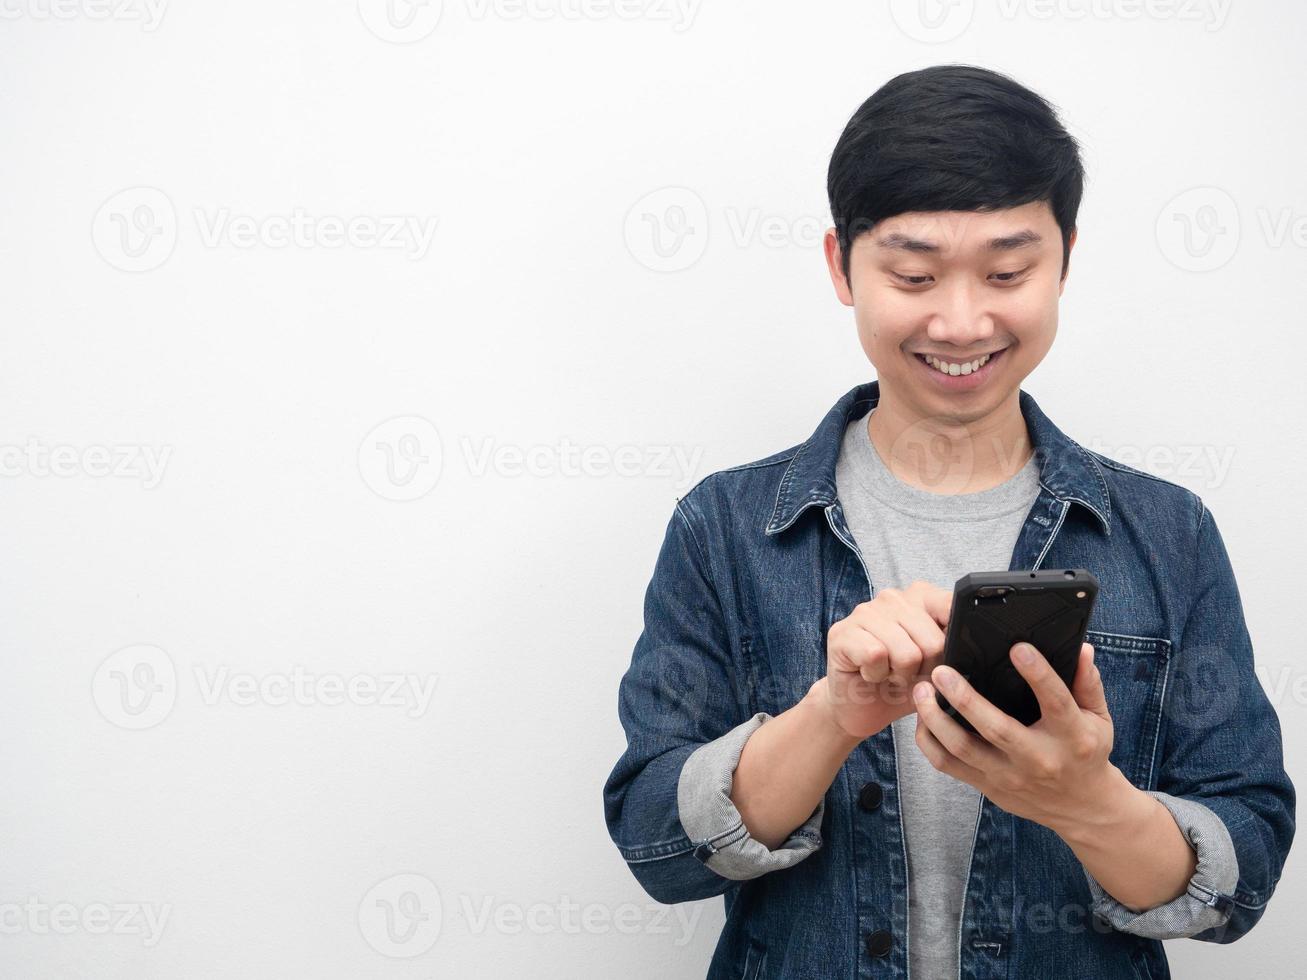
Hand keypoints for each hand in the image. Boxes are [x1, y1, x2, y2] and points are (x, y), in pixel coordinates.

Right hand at [821, 581, 951, 739]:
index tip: (942, 660)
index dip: (954, 642)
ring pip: (906, 652)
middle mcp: (892, 598)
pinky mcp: (842, 632)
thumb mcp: (937, 668)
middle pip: (933, 641)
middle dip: (925, 671)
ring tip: (888, 675)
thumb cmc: (899, 685)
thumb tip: (970, 651)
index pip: (952, 607)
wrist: (858, 709)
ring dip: (899, 676)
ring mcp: (865, 612)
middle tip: (908, 675)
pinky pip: (876, 656)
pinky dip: (876, 675)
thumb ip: (954, 650)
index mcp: (920, 598)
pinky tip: (869, 674)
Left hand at [912, 640, 1119, 834]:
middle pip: (996, 729)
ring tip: (921, 690)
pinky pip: (948, 765)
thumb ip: (1087, 682)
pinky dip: (929, 741)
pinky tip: (922, 717)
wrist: (1081, 808)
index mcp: (1072, 736)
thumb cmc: (1086, 752)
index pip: (1056, 701)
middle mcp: (1038, 758)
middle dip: (965, 699)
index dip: (1038, 674)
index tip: (1018, 648)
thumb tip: (1081, 648)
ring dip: (936, 718)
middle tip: (941, 671)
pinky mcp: (988, 786)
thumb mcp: (1098, 718)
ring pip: (963, 749)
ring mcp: (1010, 776)